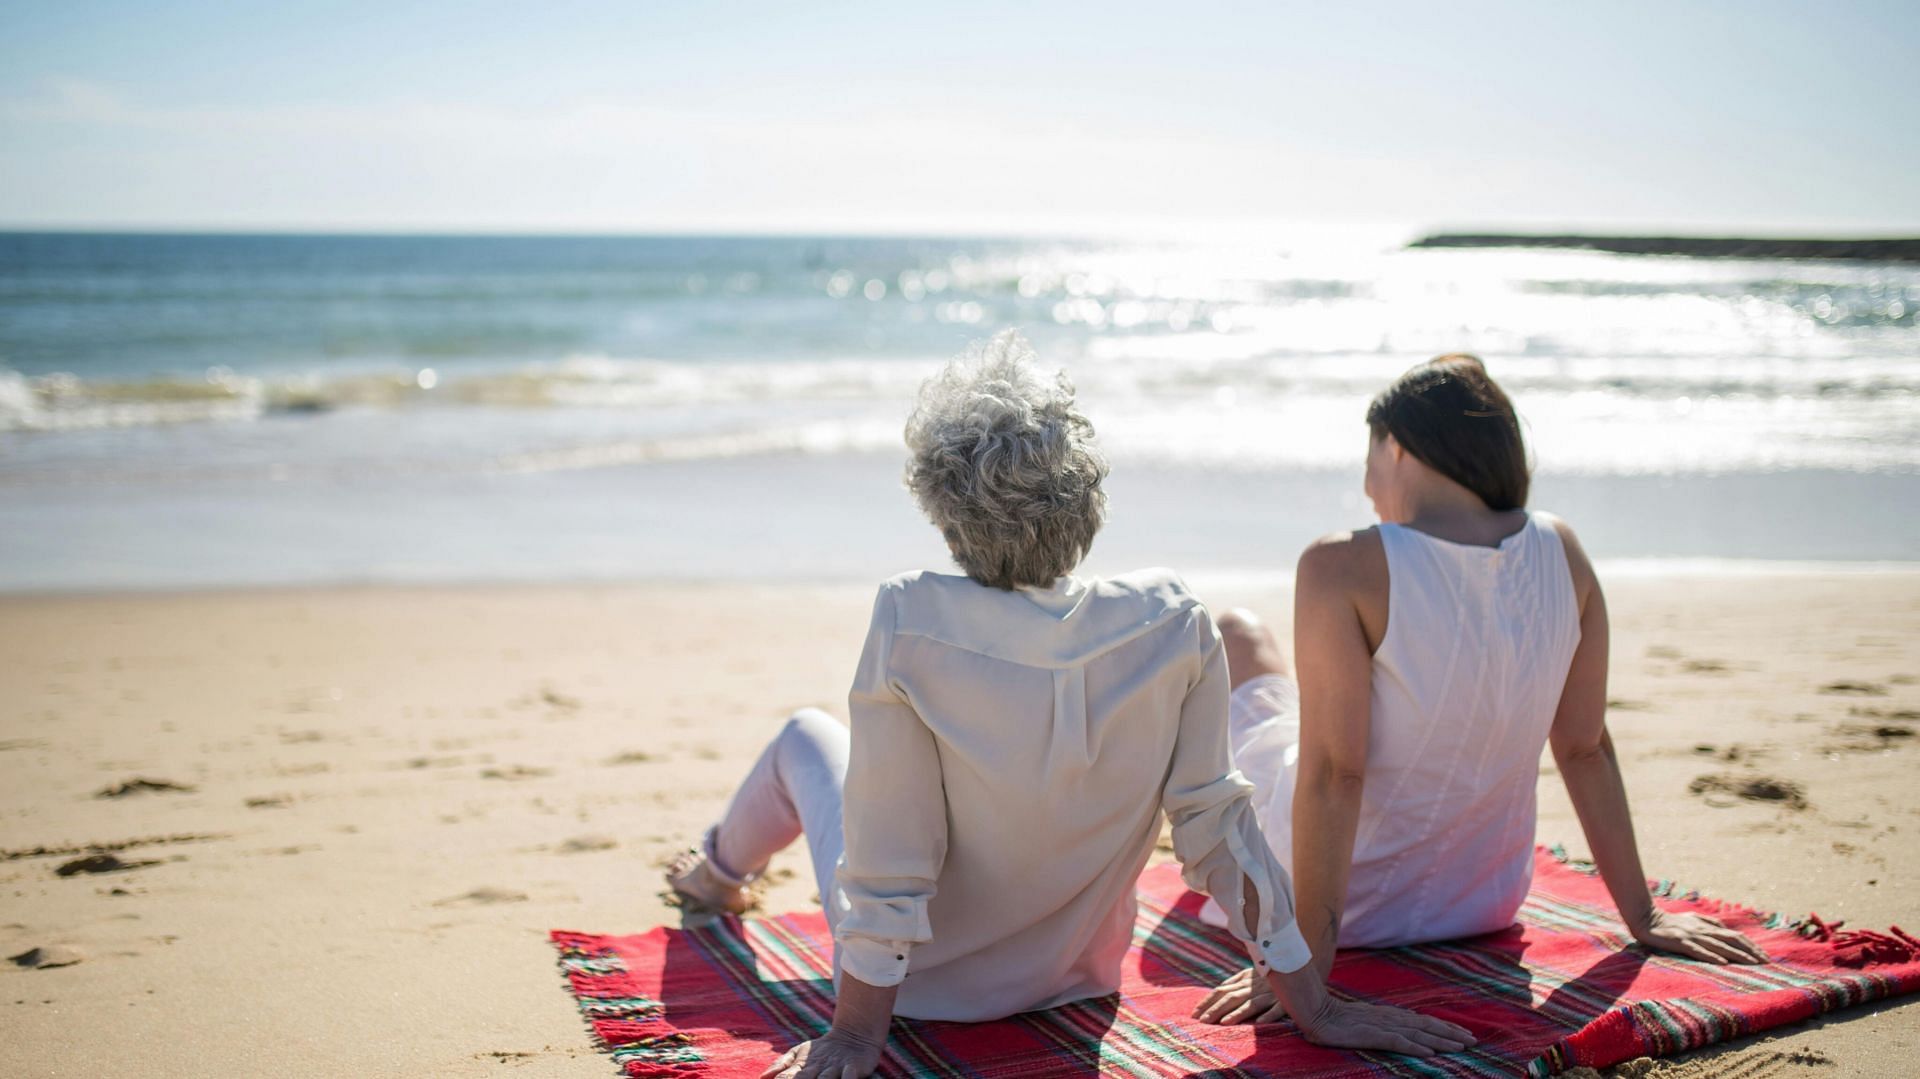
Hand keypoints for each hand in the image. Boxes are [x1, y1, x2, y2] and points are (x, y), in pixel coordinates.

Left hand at [760, 1031, 883, 1078]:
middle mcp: (817, 1067)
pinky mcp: (853, 1067)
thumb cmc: (823, 1051)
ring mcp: (835, 1067)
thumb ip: (782, 1064)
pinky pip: (849, 1076)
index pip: (785, 1078)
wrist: (854, 1035)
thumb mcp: (800, 1053)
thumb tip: (762, 1076)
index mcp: (802, 1066)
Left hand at [1192, 967, 1287, 1024]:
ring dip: (1237, 1013)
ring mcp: (1271, 993)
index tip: (1194, 1013)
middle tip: (1202, 1021)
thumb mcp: (1252, 974)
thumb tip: (1218, 990)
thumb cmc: (1272, 973)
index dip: (1208, 1001)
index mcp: (1246, 979)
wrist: (1298, 966)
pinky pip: (1279, 1008)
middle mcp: (1256, 986)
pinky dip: (1270, 1015)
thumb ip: (1236, 982)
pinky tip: (1259, 1024)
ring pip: (1252, 1003)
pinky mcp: (1287, 1001)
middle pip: (1233, 997)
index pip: (1222, 990)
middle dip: (1216, 1009)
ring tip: (1223, 1023)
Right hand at [1293, 996, 1476, 1057]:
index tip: (1464, 1033)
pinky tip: (1430, 1054)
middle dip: (1452, 1034)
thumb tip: (1404, 1028)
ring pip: (1419, 1035)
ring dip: (1441, 1041)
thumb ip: (1384, 1024)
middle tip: (1474, 1040)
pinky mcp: (1372, 1036)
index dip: (1445, 1027)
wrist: (1316, 1010)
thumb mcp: (1365, 1020)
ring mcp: (1382, 1026)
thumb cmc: (1337, 1017)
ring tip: (1461, 1047)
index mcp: (1390, 1015)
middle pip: (1428, 1026)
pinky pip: (1398, 1043)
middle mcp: (1391, 1018)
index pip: (1424, 1021)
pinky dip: (1416, 1048)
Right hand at [1633, 908, 1767, 963]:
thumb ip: (1709, 922)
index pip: (1735, 935)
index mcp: (1707, 926)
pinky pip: (1698, 950)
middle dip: (1751, 951)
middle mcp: (1703, 930)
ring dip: (1738, 955)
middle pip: (1732, 940)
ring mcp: (1692, 936)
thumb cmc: (1670, 920)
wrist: (1646, 918)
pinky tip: (1723, 962)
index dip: (1751, 945)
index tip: (1764, 956)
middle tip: (1766, 962)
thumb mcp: (1692, 918)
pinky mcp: (1679, 941)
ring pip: (1720, 945)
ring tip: (1753, 963)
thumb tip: (1724, 928)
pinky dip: (1711, 956)